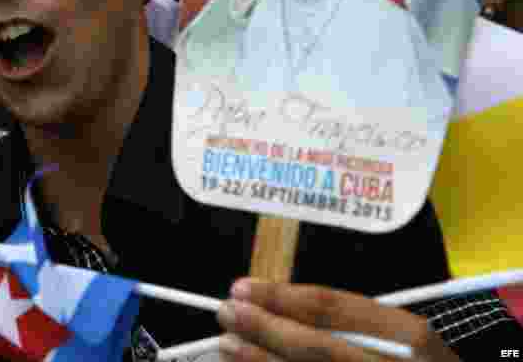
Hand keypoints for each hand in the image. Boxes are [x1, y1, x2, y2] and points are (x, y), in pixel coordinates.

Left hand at [217, 278, 459, 361]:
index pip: (332, 309)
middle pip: (316, 347)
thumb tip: (274, 305)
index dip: (280, 296)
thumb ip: (348, 324)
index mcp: (409, 338)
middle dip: (264, 328)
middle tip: (225, 312)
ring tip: (227, 345)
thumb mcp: (398, 339)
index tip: (242, 287)